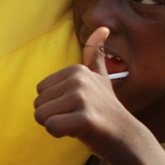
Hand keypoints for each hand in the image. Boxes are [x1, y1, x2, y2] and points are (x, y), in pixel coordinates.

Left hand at [33, 27, 132, 157]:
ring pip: (41, 116)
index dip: (55, 103)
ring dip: (56, 125)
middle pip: (38, 104)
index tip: (76, 105)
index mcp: (76, 70)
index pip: (40, 91)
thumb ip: (95, 54)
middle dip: (54, 115)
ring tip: (77, 123)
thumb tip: (103, 28)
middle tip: (77, 116)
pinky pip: (51, 127)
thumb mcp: (101, 76)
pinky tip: (77, 132)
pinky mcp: (84, 119)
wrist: (125, 136)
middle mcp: (79, 80)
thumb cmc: (106, 108)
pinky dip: (60, 133)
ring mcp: (82, 99)